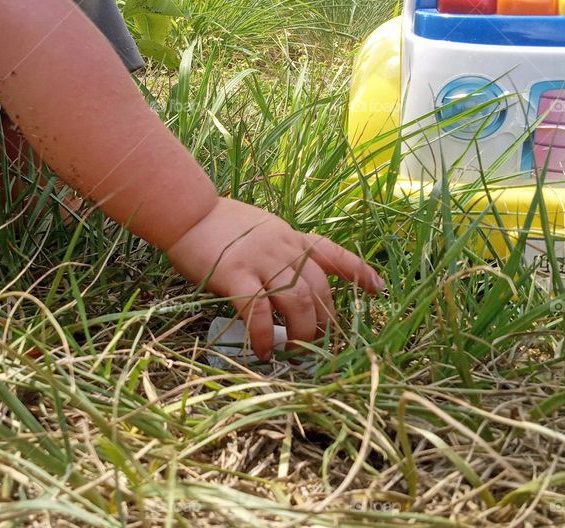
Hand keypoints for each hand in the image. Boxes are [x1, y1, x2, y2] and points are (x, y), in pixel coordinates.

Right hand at [166, 198, 383, 360]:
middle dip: (323, 322)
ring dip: (299, 333)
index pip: (333, 252)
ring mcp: (261, 259)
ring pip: (296, 302)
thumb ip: (279, 252)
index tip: (378, 289)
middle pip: (318, 290)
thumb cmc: (219, 224)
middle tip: (316, 345)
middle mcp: (284, 247)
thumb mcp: (261, 230)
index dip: (358, 271)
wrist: (187, 211)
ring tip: (292, 352)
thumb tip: (291, 284)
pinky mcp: (236, 273)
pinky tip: (264, 351)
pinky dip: (264, 335)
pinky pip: (258, 311)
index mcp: (291, 237)